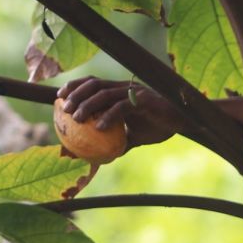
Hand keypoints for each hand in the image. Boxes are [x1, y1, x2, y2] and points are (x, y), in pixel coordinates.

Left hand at [56, 77, 183, 148]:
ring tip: (77, 118)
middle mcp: (124, 87)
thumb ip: (118, 143)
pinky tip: (99, 127)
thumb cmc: (158, 125)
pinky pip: (122, 107)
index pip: (92, 82)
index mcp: (119, 91)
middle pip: (94, 84)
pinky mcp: (144, 101)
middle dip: (76, 94)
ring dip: (88, 105)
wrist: (183, 121)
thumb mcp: (134, 136)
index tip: (59, 97)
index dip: (74, 86)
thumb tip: (102, 159)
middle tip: (64, 109)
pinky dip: (109, 116)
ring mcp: (134, 92)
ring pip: (105, 94)